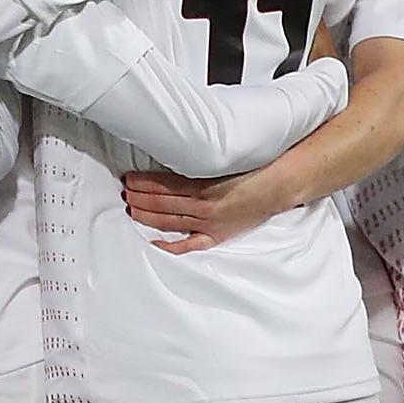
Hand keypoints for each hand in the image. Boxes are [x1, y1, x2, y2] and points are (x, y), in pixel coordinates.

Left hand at [120, 161, 291, 254]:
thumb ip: (198, 163)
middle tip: (125, 193)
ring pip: (170, 221)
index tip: (129, 178)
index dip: (144, 182)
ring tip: (131, 209)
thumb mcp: (223, 160)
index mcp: (204, 185)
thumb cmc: (254, 169)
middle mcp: (203, 206)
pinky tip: (154, 243)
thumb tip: (174, 157)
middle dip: (140, 198)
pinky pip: (189, 244)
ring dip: (147, 215)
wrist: (279, 185)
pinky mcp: (217, 235)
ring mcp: (209, 223)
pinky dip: (171, 245)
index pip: (164, 184)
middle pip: (163, 203)